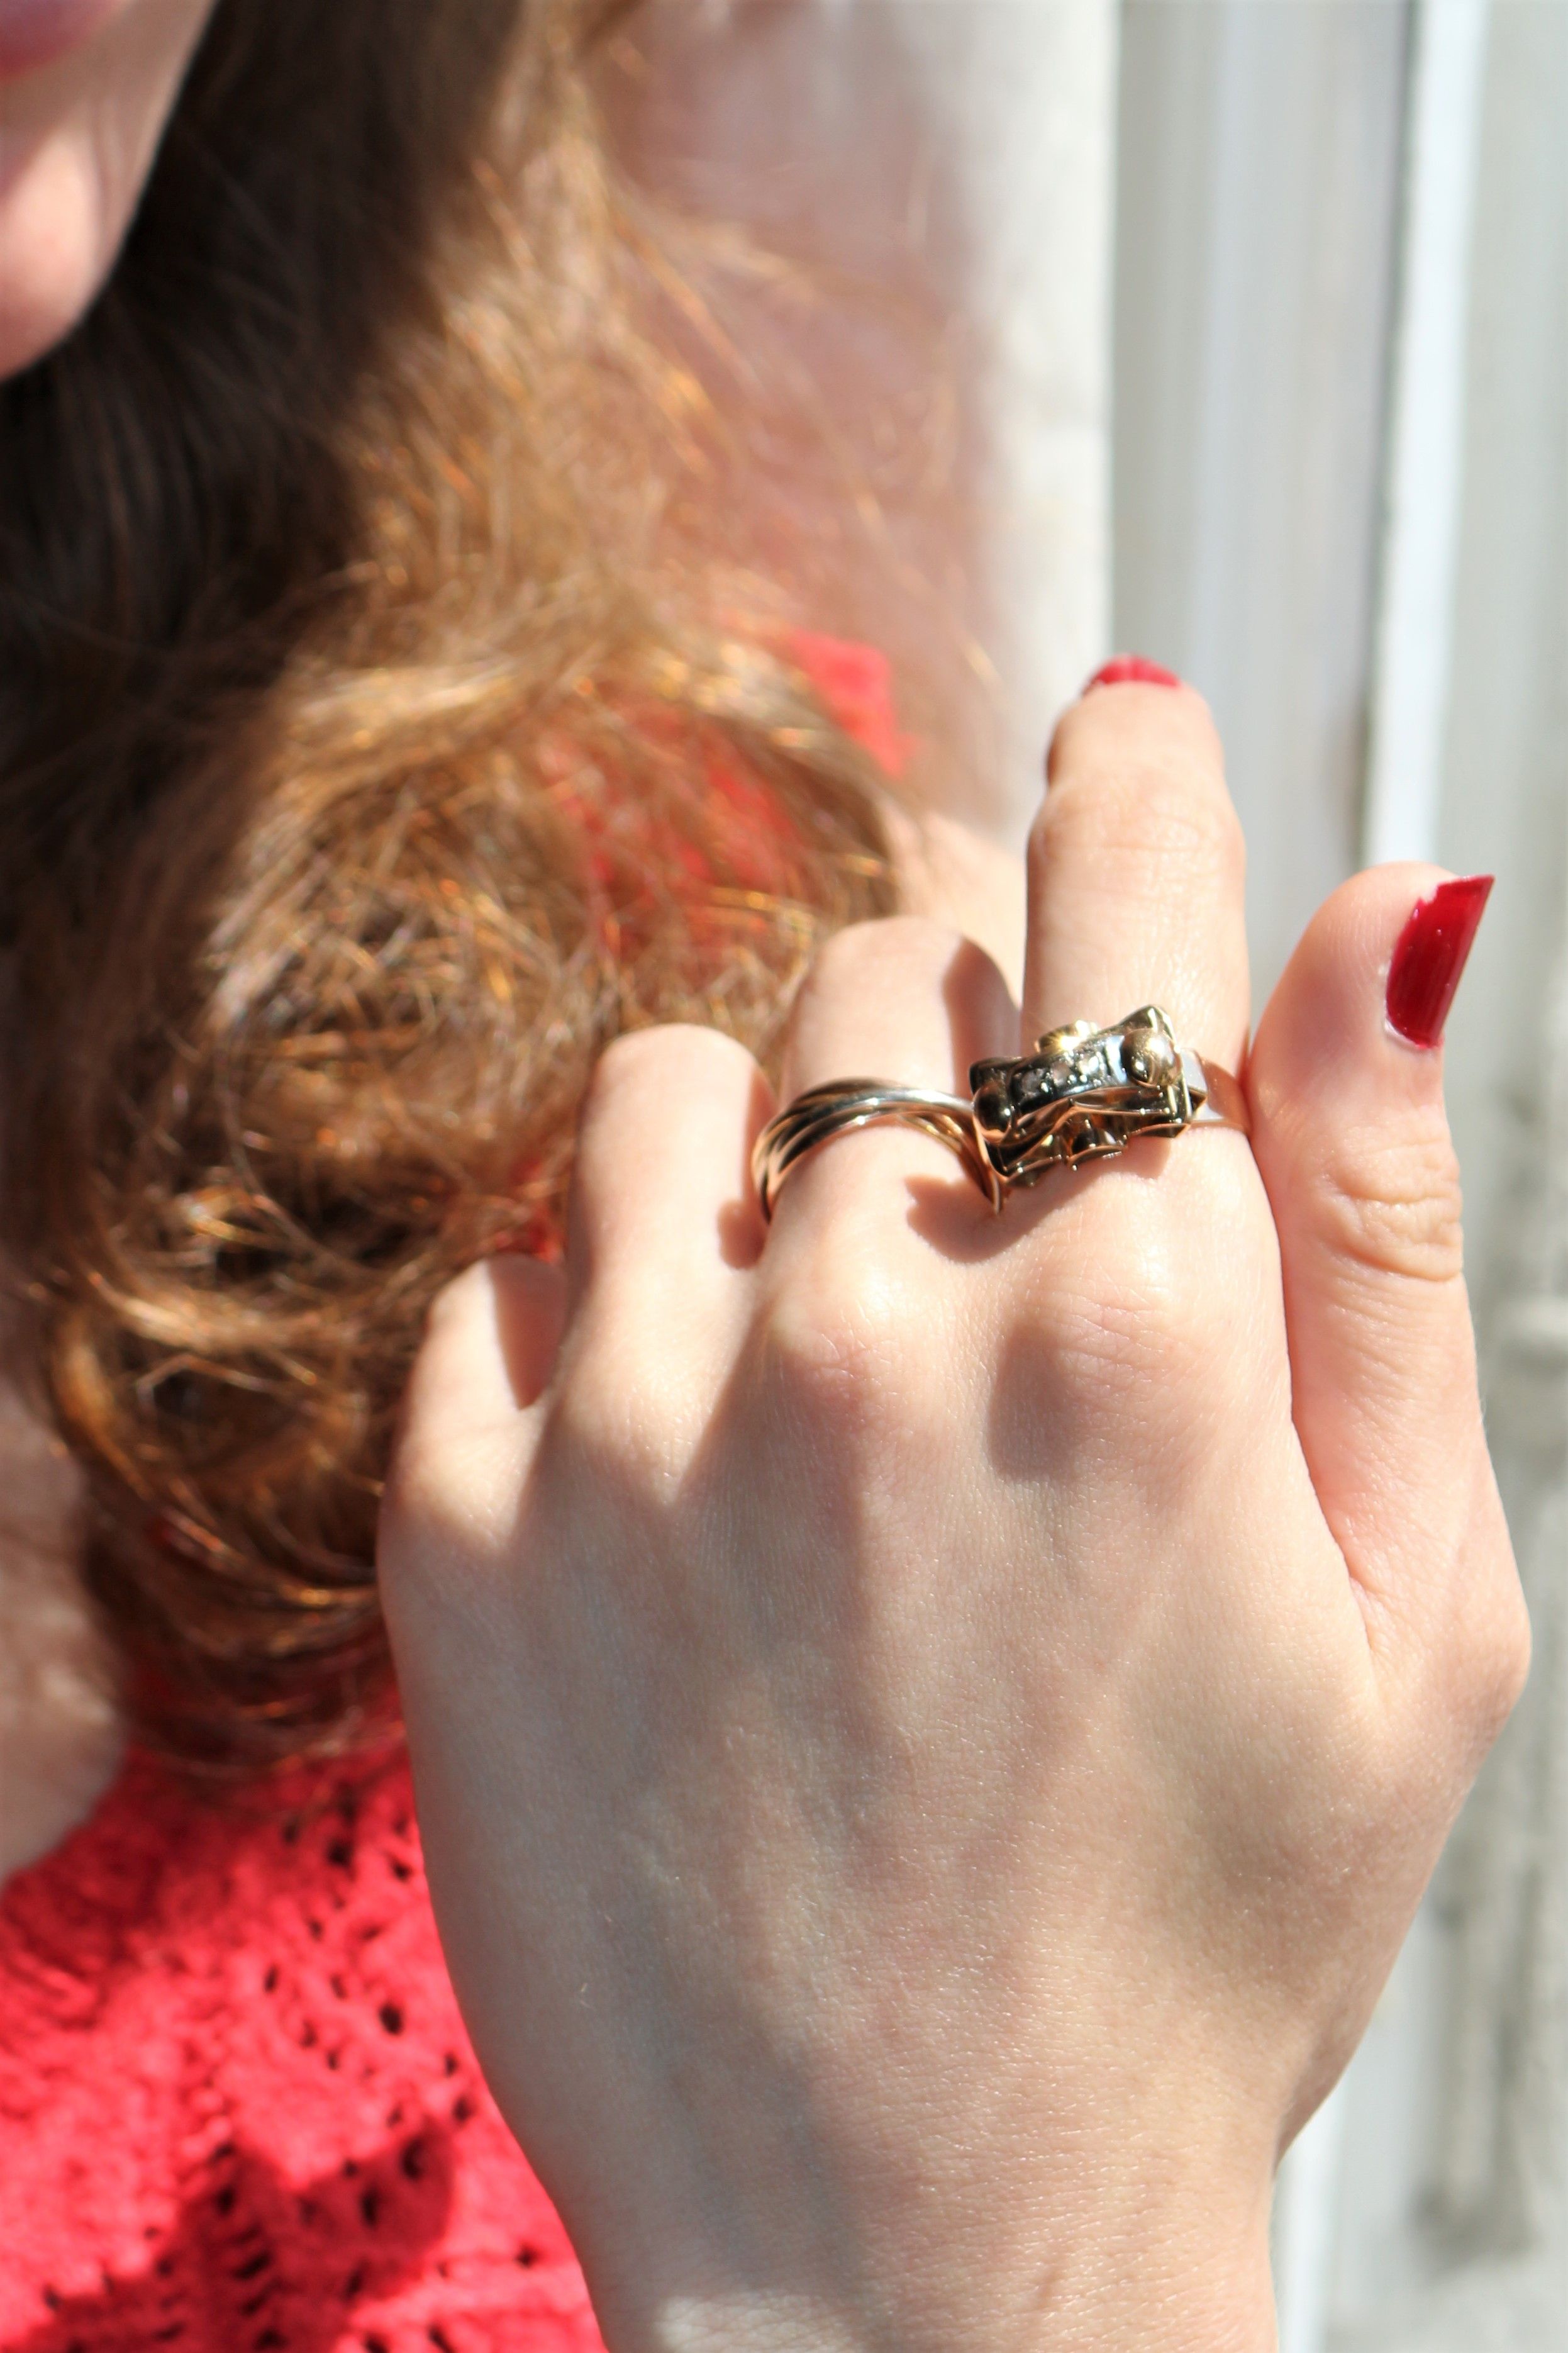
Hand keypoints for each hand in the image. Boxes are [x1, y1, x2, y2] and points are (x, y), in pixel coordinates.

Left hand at [380, 681, 1525, 2352]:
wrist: (915, 2235)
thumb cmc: (1198, 1937)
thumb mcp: (1407, 1601)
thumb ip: (1387, 1224)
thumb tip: (1384, 913)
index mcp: (1135, 1334)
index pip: (1119, 914)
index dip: (1134, 792)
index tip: (1121, 737)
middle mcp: (868, 1338)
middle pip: (893, 978)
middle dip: (964, 1048)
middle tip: (1001, 1225)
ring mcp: (635, 1425)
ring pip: (680, 1081)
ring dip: (774, 1155)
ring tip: (838, 1343)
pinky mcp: (462, 1529)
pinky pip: (510, 1261)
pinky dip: (602, 1302)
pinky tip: (691, 1452)